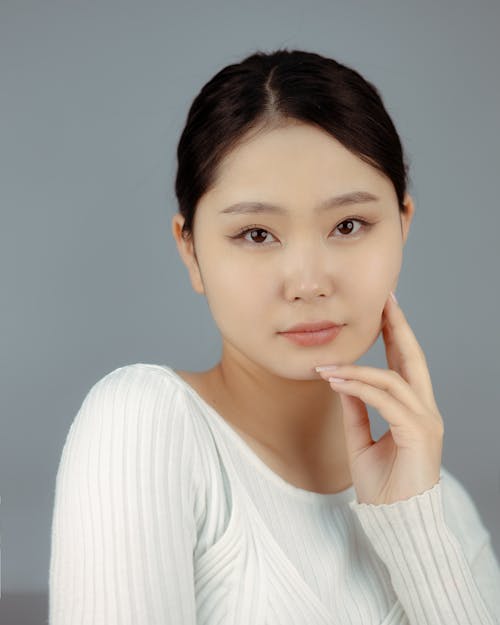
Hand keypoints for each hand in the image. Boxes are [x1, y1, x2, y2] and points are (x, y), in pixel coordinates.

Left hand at [315, 292, 443, 505]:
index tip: (384, 311)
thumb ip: (355, 410)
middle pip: (413, 359)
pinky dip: (360, 388)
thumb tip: (342, 380)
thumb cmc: (382, 487)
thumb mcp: (361, 440)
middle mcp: (425, 411)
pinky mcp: (419, 434)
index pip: (405, 365)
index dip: (395, 336)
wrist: (396, 523)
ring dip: (357, 369)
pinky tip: (337, 381)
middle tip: (384, 300)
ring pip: (393, 379)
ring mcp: (426, 422)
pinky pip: (386, 401)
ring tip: (327, 365)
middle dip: (398, 327)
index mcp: (414, 411)